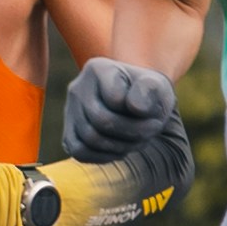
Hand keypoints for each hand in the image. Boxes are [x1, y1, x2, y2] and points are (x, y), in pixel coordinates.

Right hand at [62, 54, 181, 163]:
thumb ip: (150, 89)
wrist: (137, 102)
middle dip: (133, 132)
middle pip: (101, 120)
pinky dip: (104, 156)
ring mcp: (71, 111)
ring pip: (91, 138)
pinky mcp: (69, 133)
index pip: (115, 99)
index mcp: (98, 69)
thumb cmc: (148, 93)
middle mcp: (78, 88)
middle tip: (152, 130)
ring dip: (122, 146)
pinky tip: (121, 149)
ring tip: (139, 140)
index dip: (139, 113)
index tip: (154, 112)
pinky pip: (80, 152)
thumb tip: (135, 107)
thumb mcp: (157, 85)